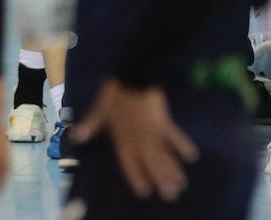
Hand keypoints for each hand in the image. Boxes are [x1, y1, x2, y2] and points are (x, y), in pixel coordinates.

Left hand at [73, 81, 197, 201]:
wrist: (134, 73)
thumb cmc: (116, 91)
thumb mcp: (101, 108)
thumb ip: (91, 124)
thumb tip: (77, 137)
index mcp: (122, 138)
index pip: (129, 163)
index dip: (137, 178)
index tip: (145, 193)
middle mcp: (138, 139)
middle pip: (151, 163)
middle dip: (160, 180)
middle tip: (171, 196)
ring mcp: (152, 132)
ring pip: (163, 155)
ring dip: (172, 170)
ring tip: (181, 185)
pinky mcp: (164, 121)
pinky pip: (175, 136)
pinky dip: (183, 146)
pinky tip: (192, 156)